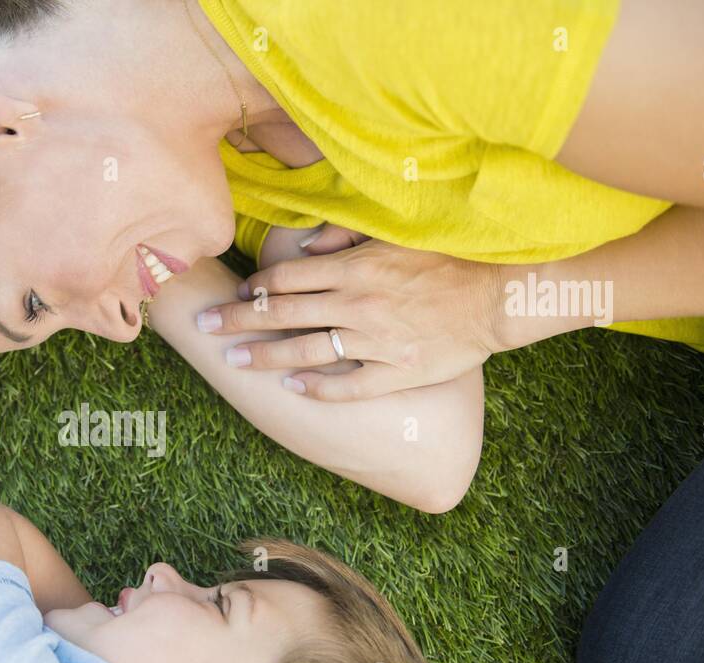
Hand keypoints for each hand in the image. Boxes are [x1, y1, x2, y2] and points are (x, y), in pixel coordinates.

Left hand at [200, 239, 505, 400]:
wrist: (499, 295)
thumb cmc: (449, 258)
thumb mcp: (397, 233)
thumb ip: (346, 236)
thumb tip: (302, 248)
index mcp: (356, 268)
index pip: (288, 277)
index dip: (257, 286)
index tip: (236, 294)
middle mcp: (358, 303)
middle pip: (284, 312)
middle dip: (238, 320)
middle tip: (204, 328)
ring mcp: (377, 340)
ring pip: (307, 350)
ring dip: (266, 356)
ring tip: (234, 361)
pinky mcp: (398, 371)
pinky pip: (350, 385)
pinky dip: (319, 387)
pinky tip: (292, 388)